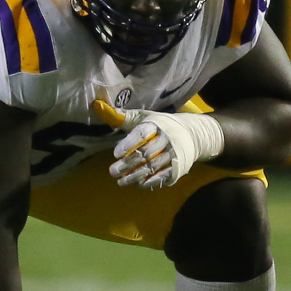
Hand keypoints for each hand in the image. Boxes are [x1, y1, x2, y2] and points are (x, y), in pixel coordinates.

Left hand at [92, 99, 223, 188]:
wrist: (192, 135)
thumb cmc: (161, 125)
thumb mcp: (144, 117)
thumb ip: (122, 116)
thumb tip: (98, 106)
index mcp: (157, 124)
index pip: (142, 133)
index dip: (129, 143)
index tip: (115, 153)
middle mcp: (168, 138)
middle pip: (146, 153)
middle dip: (128, 163)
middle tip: (112, 171)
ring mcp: (174, 154)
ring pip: (153, 167)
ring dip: (135, 176)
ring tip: (120, 181)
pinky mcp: (178, 167)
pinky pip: (163, 176)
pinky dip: (150, 182)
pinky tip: (137, 184)